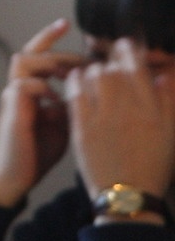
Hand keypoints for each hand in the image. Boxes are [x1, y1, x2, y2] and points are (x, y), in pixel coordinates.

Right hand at [0, 21, 86, 207]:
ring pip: (22, 62)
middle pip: (30, 52)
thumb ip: (68, 103)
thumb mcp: (62, 123)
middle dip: (57, 50)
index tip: (66, 23)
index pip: (37, 55)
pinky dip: (43, 89)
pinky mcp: (12, 110)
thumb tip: (84, 88)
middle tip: (82, 58)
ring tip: (67, 75)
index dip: (49, 37)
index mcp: (29, 89)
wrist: (15, 176)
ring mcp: (12, 98)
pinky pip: (23, 86)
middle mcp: (17, 88)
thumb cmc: (37, 151)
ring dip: (47, 64)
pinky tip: (57, 102)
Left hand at [70, 38, 174, 204]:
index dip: (129, 50)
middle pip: (114, 68)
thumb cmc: (151, 163)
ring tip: (95, 77)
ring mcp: (103, 117)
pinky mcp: (81, 126)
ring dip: (92, 71)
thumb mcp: (169, 132)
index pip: (138, 66)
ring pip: (93, 75)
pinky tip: (78, 83)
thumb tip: (164, 73)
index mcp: (152, 110)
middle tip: (109, 66)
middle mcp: (128, 110)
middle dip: (110, 63)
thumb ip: (167, 100)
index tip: (125, 45)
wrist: (129, 195)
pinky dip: (75, 82)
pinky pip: (74, 91)